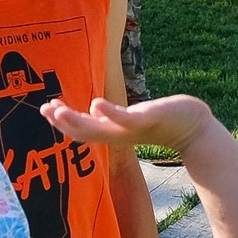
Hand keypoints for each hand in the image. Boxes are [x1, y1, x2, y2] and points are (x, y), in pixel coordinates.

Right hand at [43, 93, 217, 156]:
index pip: (82, 130)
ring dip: (78, 121)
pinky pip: (126, 119)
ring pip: (100, 129)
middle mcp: (120, 134)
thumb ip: (112, 117)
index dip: (61, 123)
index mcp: (114, 132)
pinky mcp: (149, 119)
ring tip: (59, 109)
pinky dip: (110, 113)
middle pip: (85, 133)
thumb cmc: (162, 121)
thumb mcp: (132, 119)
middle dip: (63, 122)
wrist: (193, 128)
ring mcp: (134, 128)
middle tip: (44, 109)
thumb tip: (91, 111)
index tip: (44, 109)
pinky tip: (95, 103)